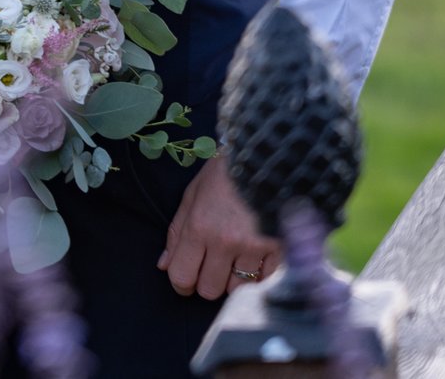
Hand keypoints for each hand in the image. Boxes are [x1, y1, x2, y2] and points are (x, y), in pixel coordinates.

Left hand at [158, 157, 280, 299]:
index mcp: (199, 226)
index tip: (188, 277)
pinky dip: (258, 275)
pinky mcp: (280, 248)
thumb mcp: (193, 195)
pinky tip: (256, 257)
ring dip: (234, 279)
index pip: (182, 276)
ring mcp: (254, 247)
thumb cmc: (225, 173)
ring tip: (236, 259)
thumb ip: (177, 233)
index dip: (181, 283)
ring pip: (236, 289)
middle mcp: (225, 241)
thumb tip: (164, 266)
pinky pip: (263, 281)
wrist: (268, 153)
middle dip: (207, 281)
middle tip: (213, 265)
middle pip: (209, 290)